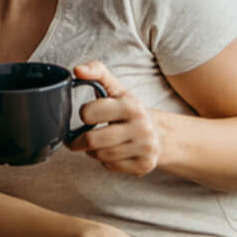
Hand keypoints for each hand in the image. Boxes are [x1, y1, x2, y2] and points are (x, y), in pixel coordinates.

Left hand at [66, 61, 161, 175]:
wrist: (160, 133)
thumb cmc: (129, 110)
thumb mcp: (116, 89)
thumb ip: (96, 73)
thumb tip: (77, 70)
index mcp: (131, 106)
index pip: (89, 113)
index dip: (84, 115)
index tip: (87, 115)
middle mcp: (142, 127)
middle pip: (92, 140)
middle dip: (78, 141)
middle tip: (76, 139)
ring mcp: (145, 148)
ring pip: (100, 155)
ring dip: (92, 151)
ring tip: (98, 143)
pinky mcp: (145, 165)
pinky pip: (110, 167)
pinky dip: (105, 161)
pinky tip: (113, 152)